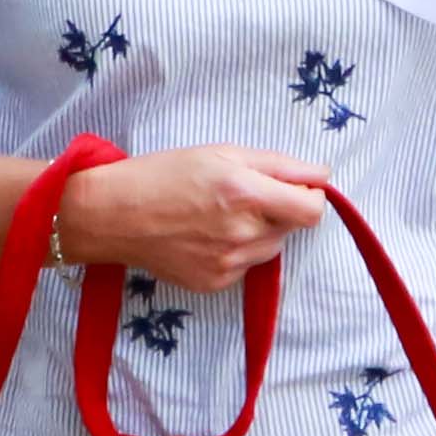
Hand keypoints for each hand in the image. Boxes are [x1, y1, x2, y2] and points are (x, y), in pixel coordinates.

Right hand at [51, 144, 328, 293]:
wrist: (112, 214)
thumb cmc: (164, 174)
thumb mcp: (222, 153)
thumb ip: (280, 165)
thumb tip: (323, 176)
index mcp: (246, 193)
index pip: (312, 210)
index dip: (309, 197)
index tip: (293, 188)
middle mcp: (242, 232)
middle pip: (292, 228)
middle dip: (278, 210)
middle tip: (240, 196)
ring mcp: (229, 263)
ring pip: (270, 248)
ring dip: (258, 232)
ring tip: (218, 216)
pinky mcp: (216, 283)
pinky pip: (246, 266)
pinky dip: (236, 251)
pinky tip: (205, 236)